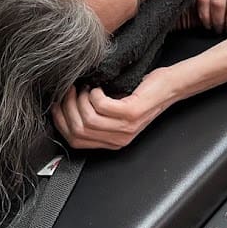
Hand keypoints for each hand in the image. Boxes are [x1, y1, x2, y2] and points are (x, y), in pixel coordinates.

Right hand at [51, 65, 179, 150]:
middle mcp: (118, 139)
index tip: (56, 104)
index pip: (74, 141)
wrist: (170, 87)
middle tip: (69, 90)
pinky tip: (99, 87)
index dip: (60, 122)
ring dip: (79, 100)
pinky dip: (95, 94)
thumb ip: (95, 115)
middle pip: (78, 131)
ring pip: (87, 120)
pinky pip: (101, 106)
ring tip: (85, 87)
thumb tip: (64, 105)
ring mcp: (126, 128)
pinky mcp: (132, 113)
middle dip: (66, 108)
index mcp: (111, 141)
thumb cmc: (141, 93)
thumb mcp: (115, 110)